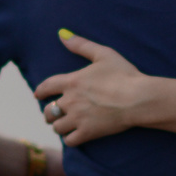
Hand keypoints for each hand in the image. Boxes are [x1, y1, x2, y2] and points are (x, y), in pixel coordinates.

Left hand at [33, 30, 154, 145]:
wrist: (138, 98)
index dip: (40, 91)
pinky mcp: (88, 133)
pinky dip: (69, 139)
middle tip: (53, 114)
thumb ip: (81, 44)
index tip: (37, 95)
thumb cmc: (124, 74)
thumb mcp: (103, 54)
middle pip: (48, 111)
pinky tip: (73, 136)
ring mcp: (78, 118)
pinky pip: (69, 140)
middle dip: (49, 113)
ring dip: (59, 126)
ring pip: (57, 127)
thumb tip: (62, 34)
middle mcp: (70, 101)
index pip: (47, 86)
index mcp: (72, 82)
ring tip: (63, 125)